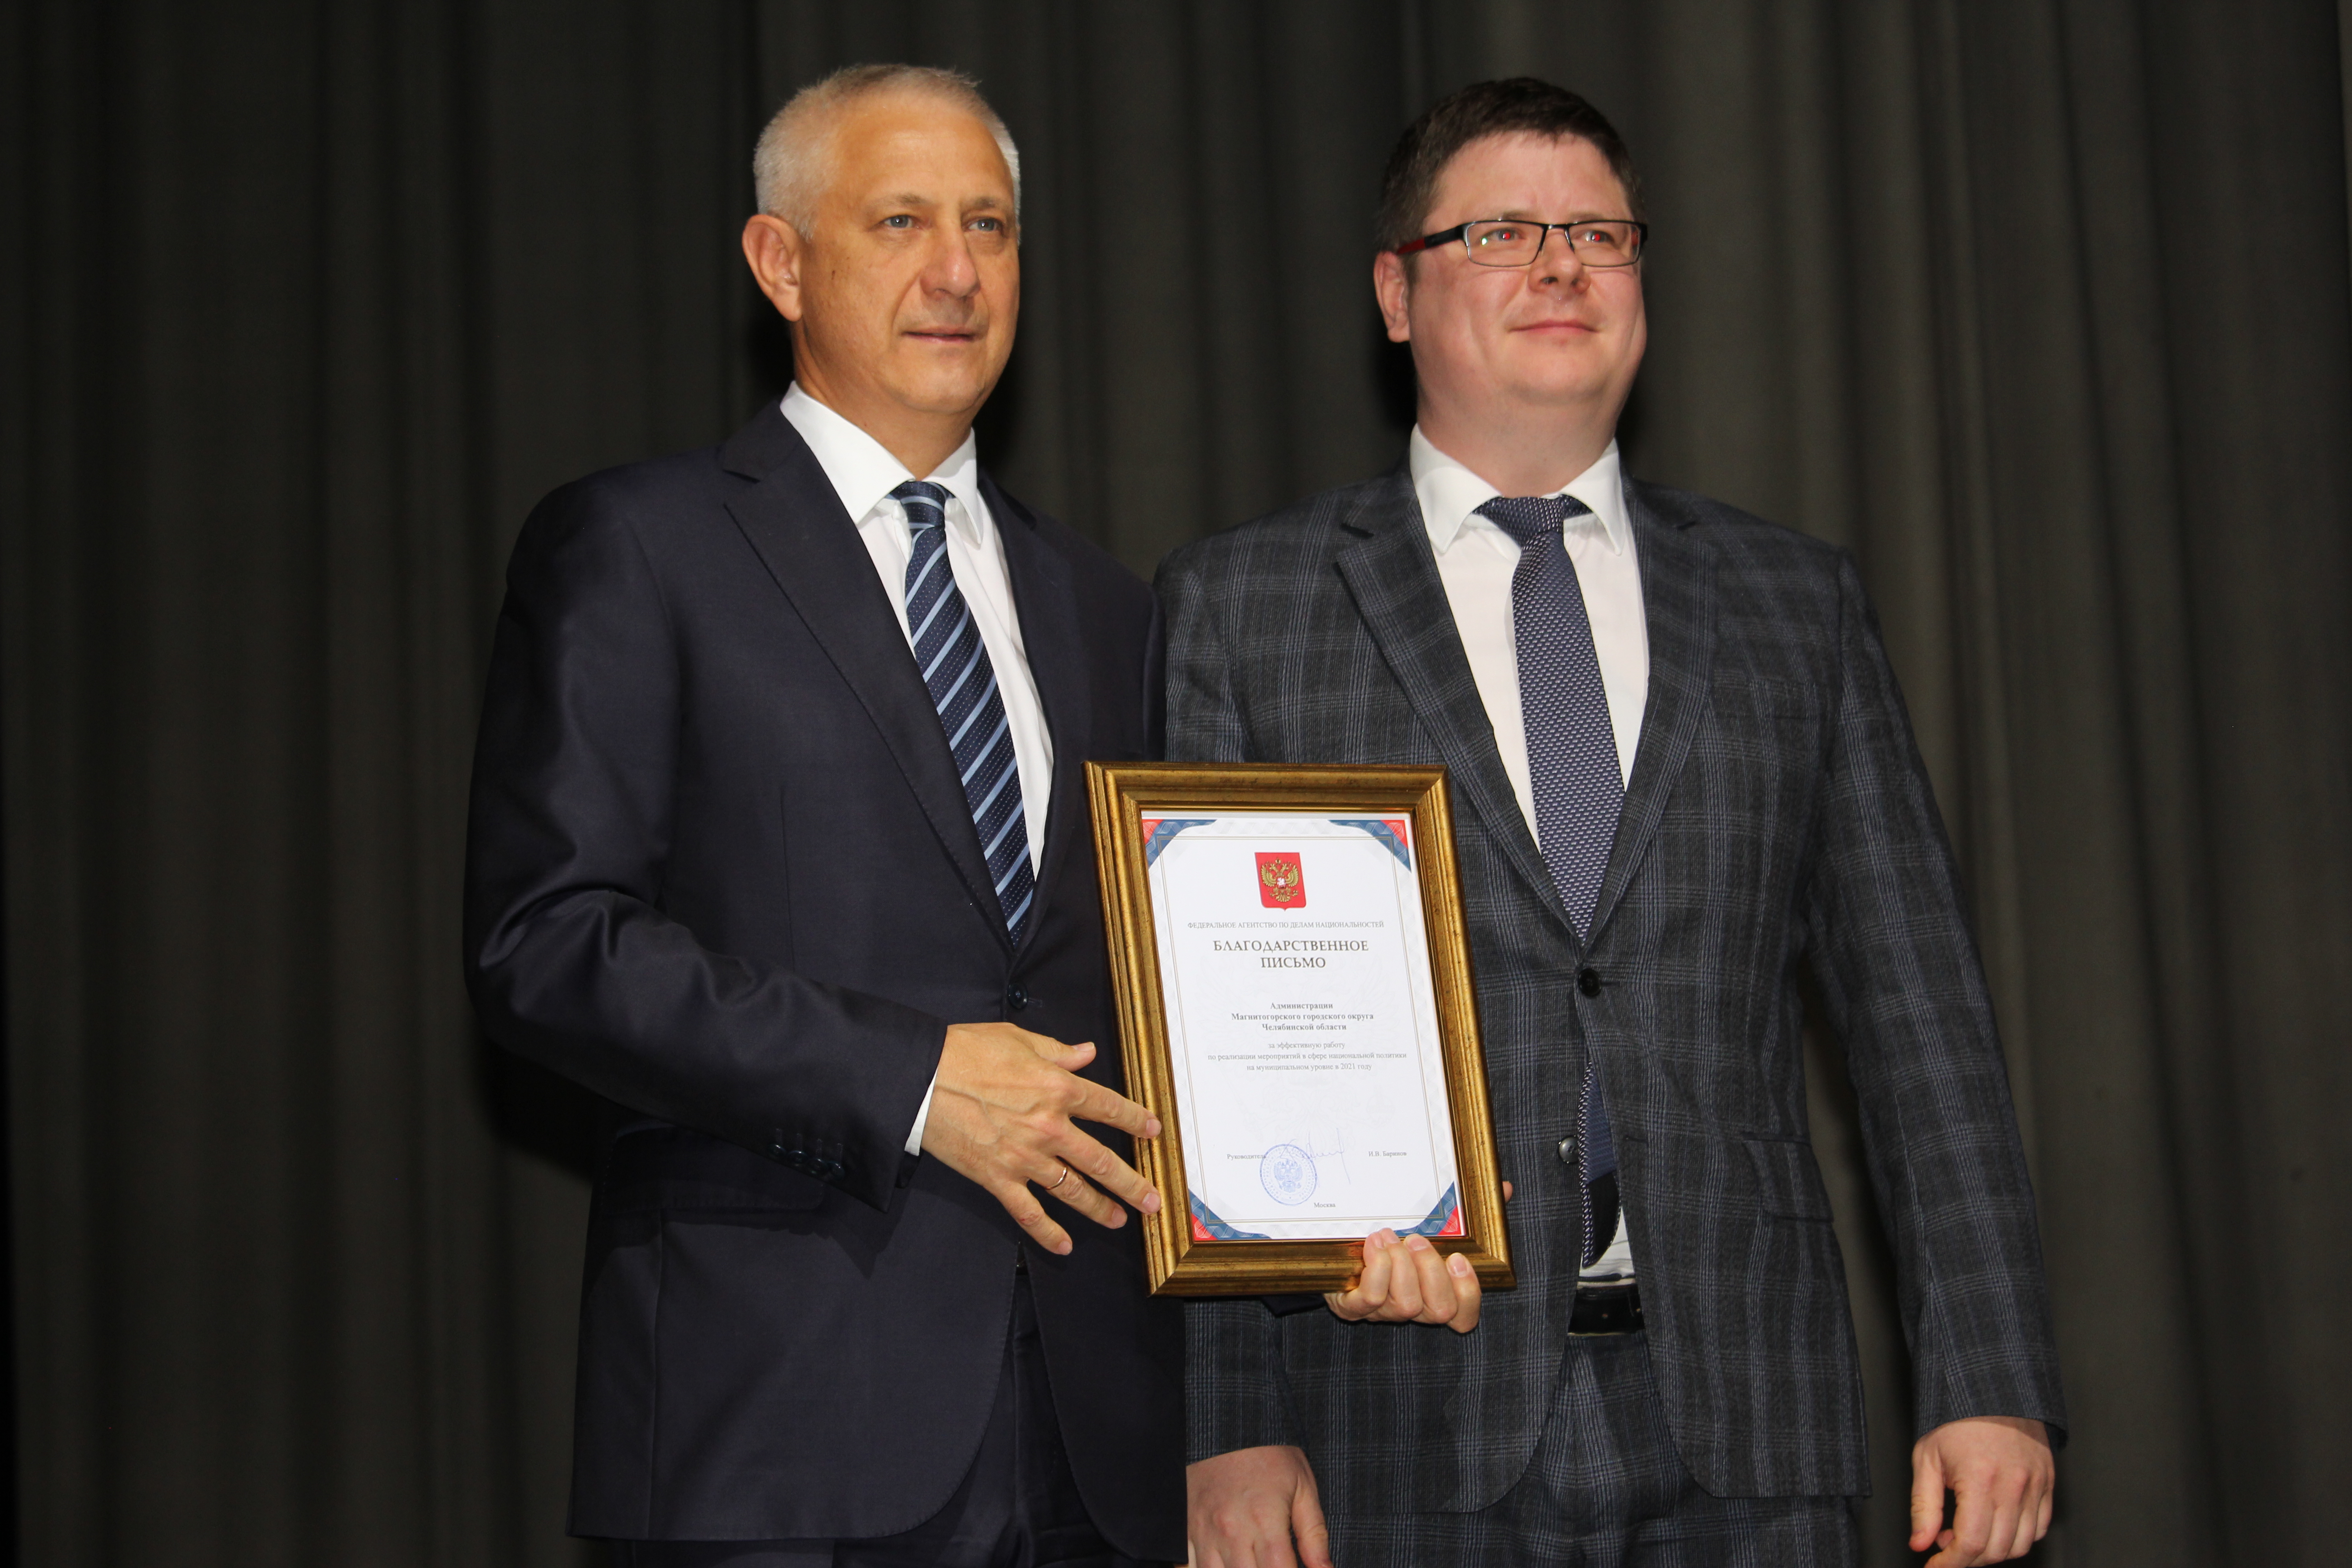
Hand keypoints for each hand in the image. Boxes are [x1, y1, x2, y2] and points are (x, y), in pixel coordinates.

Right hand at [920, 1022, 1161, 1254]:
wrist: (920, 1078)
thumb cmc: (964, 1053)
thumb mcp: (1018, 1039)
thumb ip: (1058, 1051)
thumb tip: (1084, 1052)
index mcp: (1058, 1088)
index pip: (1109, 1108)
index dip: (1136, 1121)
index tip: (1152, 1131)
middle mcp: (1049, 1127)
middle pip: (1102, 1161)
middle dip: (1132, 1183)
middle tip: (1152, 1199)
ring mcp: (1024, 1157)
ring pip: (1073, 1190)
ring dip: (1099, 1208)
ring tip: (1118, 1219)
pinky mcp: (997, 1178)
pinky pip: (1028, 1212)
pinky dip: (1047, 1232)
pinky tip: (1063, 1245)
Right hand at [1188, 1445, 1328, 1567]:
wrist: (1227, 1423)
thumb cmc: (1270, 1454)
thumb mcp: (1303, 1487)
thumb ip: (1314, 1536)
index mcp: (1264, 1521)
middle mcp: (1231, 1531)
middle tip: (1273, 1562)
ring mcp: (1203, 1532)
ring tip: (1250, 1561)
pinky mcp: (1184, 1528)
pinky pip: (1187, 1567)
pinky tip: (1223, 1563)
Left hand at [1322, 1227, 1481, 1331]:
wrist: (1334, 1250)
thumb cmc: (1391, 1239)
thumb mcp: (1430, 1223)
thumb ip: (1469, 1211)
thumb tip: (1502, 1188)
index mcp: (1435, 1293)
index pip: (1464, 1315)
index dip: (1468, 1292)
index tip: (1458, 1258)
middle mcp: (1414, 1309)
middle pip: (1440, 1309)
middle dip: (1432, 1272)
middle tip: (1416, 1239)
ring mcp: (1384, 1312)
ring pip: (1407, 1304)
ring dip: (1399, 1265)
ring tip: (1386, 1235)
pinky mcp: (1353, 1307)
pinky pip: (1371, 1300)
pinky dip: (1376, 1271)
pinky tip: (1373, 1246)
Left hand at [1909, 1416, 2054, 1564]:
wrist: (1991, 1389)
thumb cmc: (1956, 1419)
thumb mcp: (1927, 1458)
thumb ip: (1923, 1507)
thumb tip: (1920, 1544)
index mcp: (1980, 1479)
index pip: (1970, 1543)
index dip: (1950, 1564)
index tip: (1935, 1566)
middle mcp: (2013, 1486)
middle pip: (1996, 1550)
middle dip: (1968, 1558)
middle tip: (1947, 1542)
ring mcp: (2035, 1486)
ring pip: (2021, 1545)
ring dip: (1993, 1551)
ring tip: (1970, 1531)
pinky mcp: (2048, 1484)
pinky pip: (2039, 1528)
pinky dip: (2018, 1537)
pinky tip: (1995, 1523)